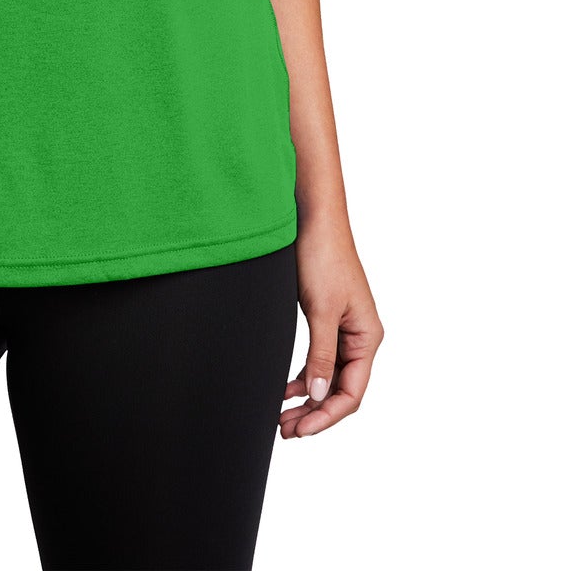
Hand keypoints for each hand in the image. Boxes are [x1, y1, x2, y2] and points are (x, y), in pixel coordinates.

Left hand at [282, 213, 383, 438]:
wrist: (312, 218)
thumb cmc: (323, 257)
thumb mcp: (321, 311)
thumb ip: (321, 355)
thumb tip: (318, 397)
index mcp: (368, 337)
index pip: (351, 393)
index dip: (326, 416)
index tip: (300, 429)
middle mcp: (360, 337)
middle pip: (340, 389)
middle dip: (314, 413)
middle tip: (285, 430)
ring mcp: (343, 329)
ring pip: (327, 377)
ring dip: (307, 398)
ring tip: (281, 417)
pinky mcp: (326, 319)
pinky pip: (318, 360)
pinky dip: (303, 377)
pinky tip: (285, 390)